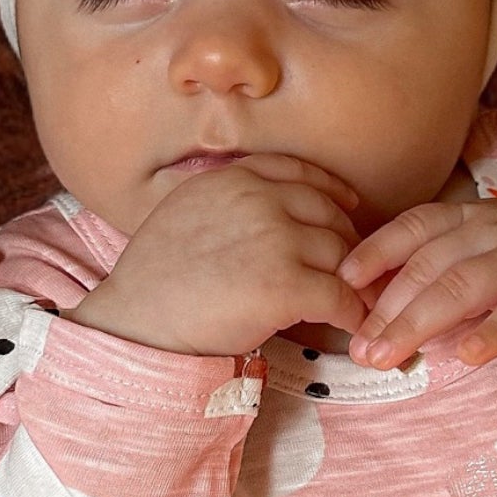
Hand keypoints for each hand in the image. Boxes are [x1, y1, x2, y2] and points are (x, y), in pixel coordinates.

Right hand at [71, 153, 370, 357]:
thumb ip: (224, 199)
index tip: (347, 206)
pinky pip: (339, 296)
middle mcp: (259, 200)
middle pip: (329, 213)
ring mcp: (275, 240)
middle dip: (346, 241)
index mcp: (233, 178)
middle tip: (354, 269)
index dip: (331, 190)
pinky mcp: (285, 285)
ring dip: (353, 280)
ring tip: (360, 300)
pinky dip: (352, 313)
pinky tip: (353, 325)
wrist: (136, 320)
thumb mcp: (184, 210)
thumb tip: (257, 209)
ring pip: (341, 253)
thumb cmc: (153, 278)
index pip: (299, 172)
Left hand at [339, 200, 496, 370]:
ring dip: (420, 322)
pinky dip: (491, 334)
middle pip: (430, 265)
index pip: (415, 226)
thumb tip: (384, 313)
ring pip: (464, 286)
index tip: (342, 280)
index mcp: (474, 218)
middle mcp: (496, 231)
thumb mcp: (489, 251)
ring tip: (389, 355)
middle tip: (358, 347)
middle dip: (388, 308)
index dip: (376, 250)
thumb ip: (443, 274)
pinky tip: (464, 357)